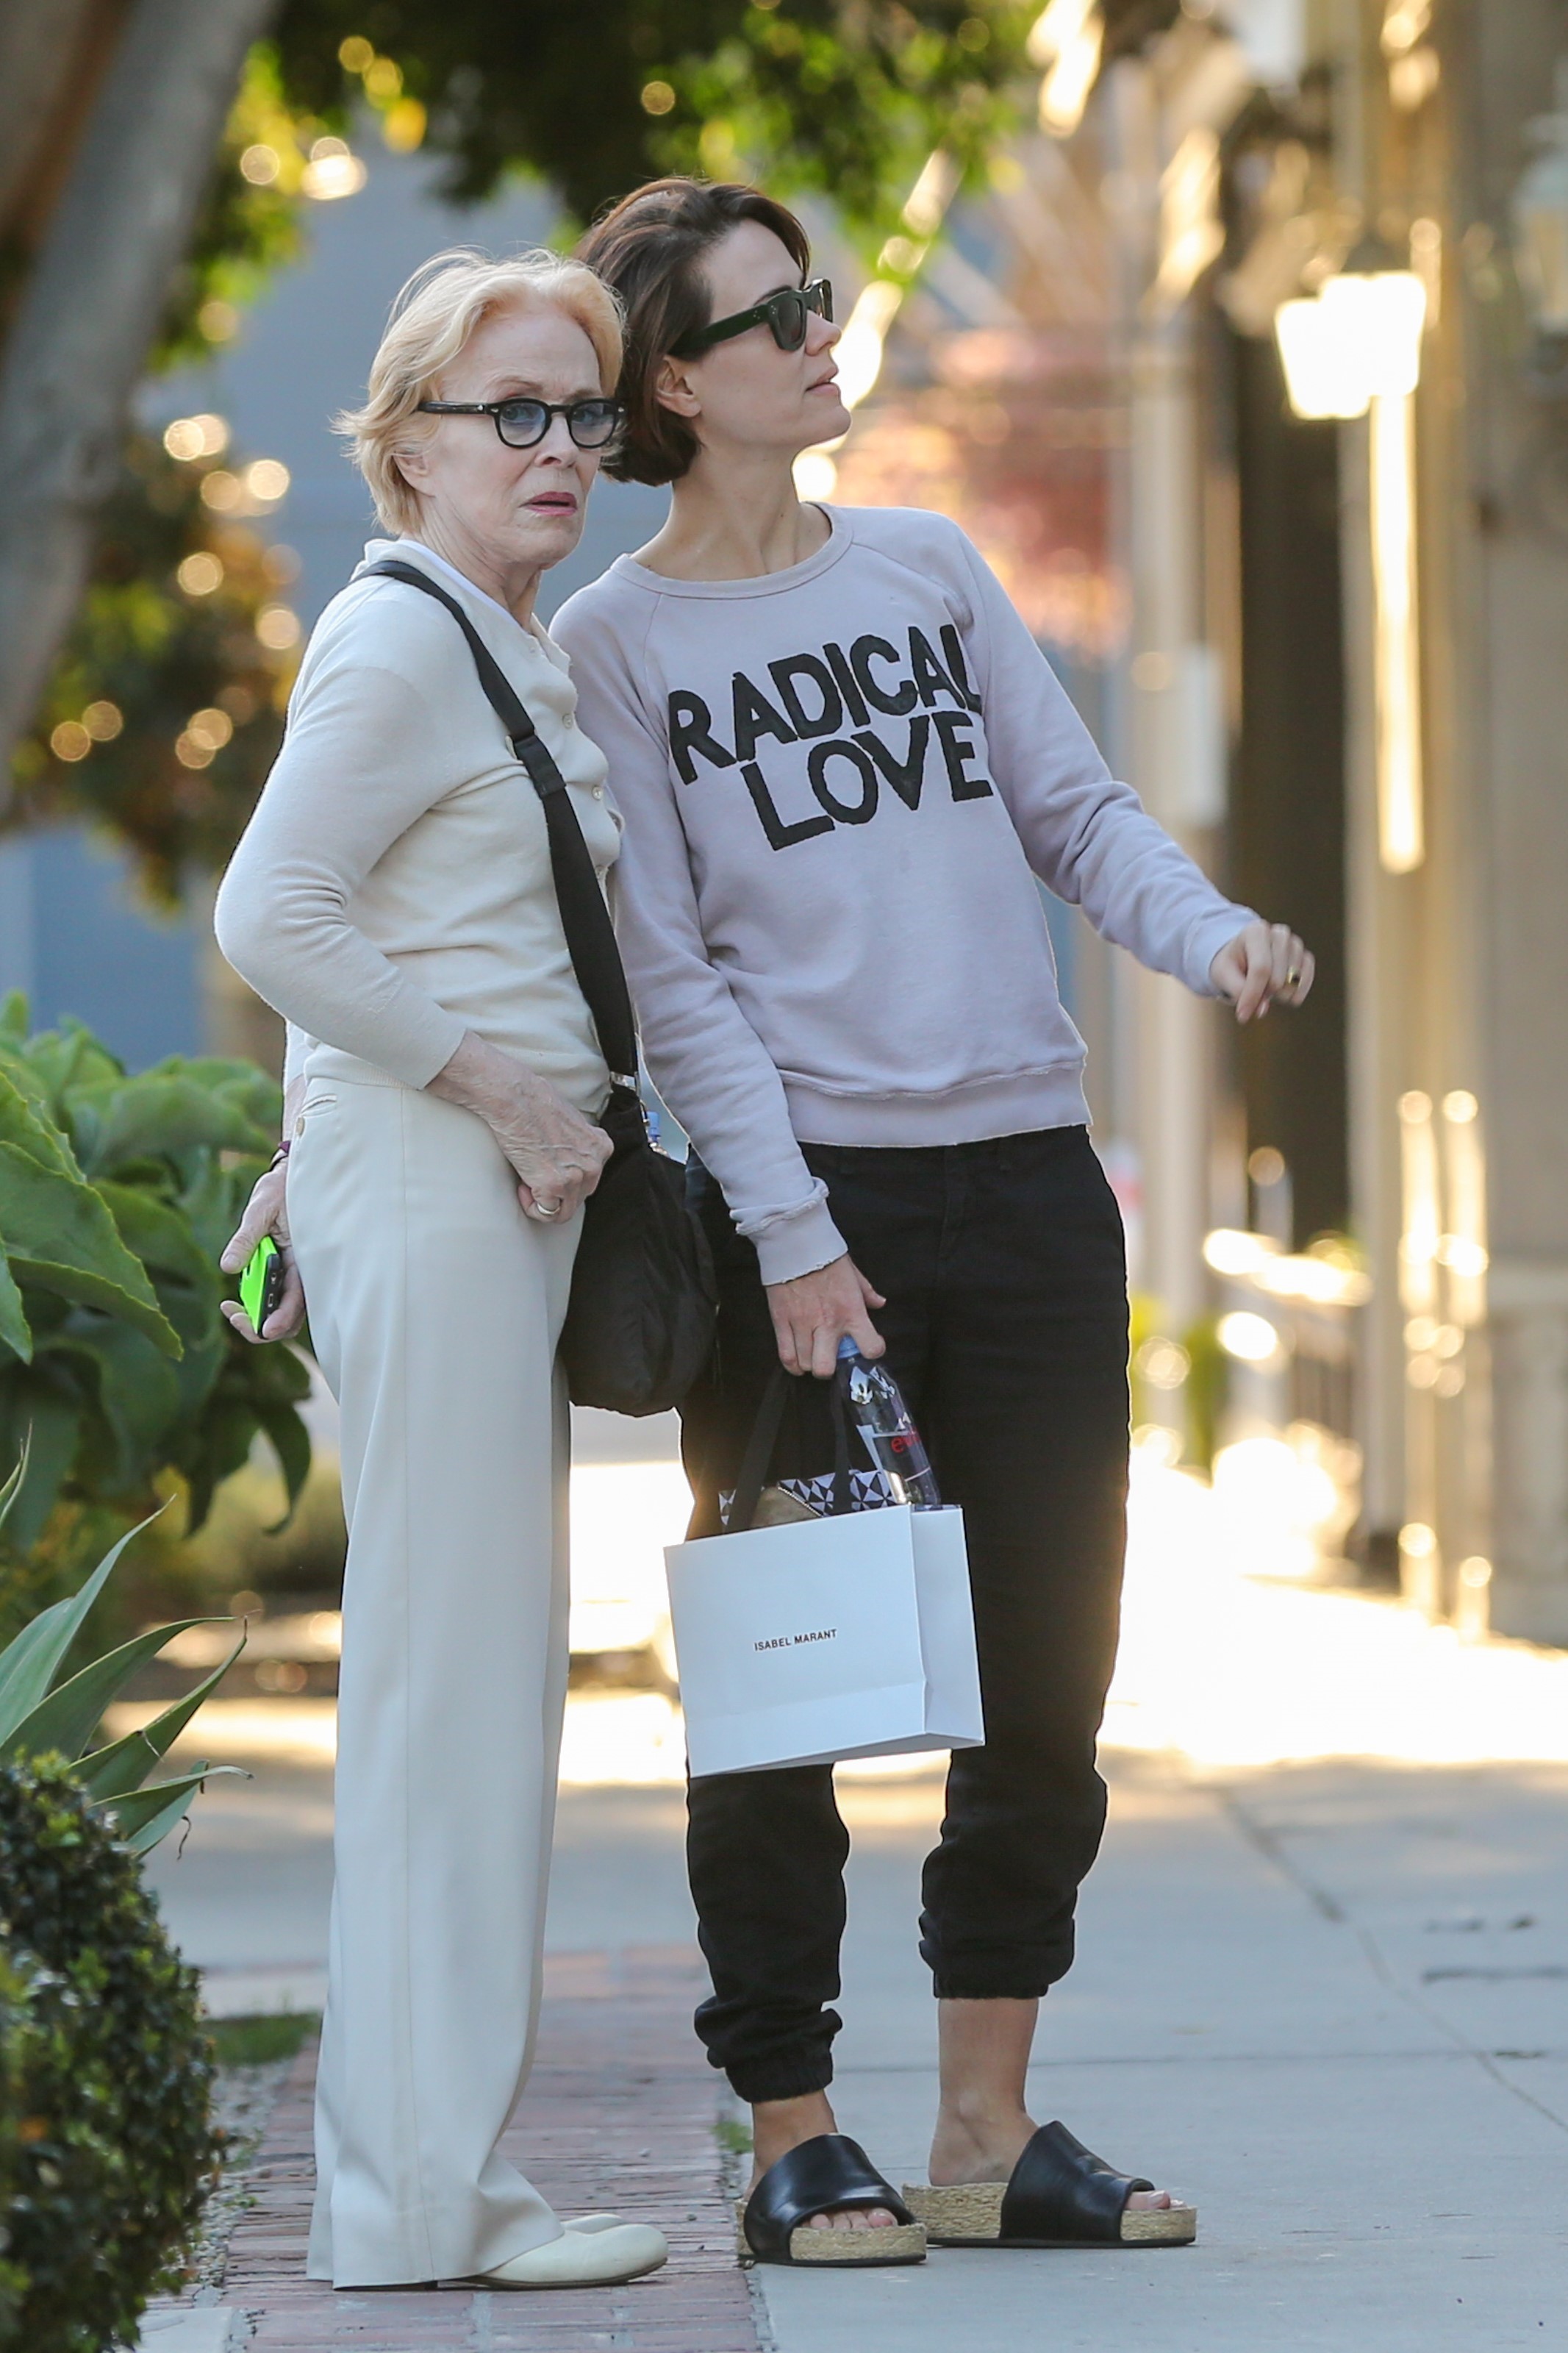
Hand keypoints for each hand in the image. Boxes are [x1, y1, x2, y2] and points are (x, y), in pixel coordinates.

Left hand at [219, 1162, 305, 1342]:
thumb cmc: (282, 1190)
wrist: (291, 1176)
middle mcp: (302, 1272)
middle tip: (233, 1314)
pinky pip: (274, 1297)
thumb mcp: (260, 1209)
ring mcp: (293, 1274)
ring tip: (231, 1307)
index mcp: (303, 1259)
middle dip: (262, 1326)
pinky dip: (257, 1303)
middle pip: (289, 1317)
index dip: (280, 1320)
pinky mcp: (284, 1271)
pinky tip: (238, 1297)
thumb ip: (245, 1239)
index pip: (296, 1302)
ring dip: (257, 1316)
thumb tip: (228, 1268)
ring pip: (281, 1311)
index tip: (261, 1329)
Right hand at [429, 1032, 611, 1221]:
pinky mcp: (554, 1186)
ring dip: (544, 1201)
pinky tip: (523, 1187)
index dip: (567, 1178)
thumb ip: (577, 1144)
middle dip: (557, 1191)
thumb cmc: (535, 1104)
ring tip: (527, 1182)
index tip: (549, 1167)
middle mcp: (593, 1164)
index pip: (590, 1179)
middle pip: (579, 1196)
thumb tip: (567, 1156)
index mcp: (601, 1148)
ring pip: (565, 1211)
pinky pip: (547, 1214)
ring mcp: (575, 1177)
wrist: (517, 1100)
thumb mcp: (572, 1123)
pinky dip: (532, 1206)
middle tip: (535, 1174)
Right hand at [765, 1254, 886, 1379]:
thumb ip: (867, 1292)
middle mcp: (827, 1323)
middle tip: (830, 1357)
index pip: (870, 1347)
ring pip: (804, 1363)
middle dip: (829, 1369)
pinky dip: (792, 1364)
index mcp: (851, 1311)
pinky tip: (797, 1361)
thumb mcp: (853, 1272)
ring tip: (813, 1355)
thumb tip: (879, 1303)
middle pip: (825, 1368)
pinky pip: (785, 1355)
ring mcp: (801, 1324)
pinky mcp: (781, 1321)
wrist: (794, 1242)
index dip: (872, 1350)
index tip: (868, 1346)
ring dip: (810, 1363)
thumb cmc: (825, 1255)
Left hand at [1210, 920, 1314, 1022]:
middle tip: (1250, 992)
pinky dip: (1296, 993)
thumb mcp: (1224, 976)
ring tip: (1263, 986)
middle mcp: (1280, 934)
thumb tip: (1263, 1010)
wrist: (1241, 956)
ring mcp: (1295, 944)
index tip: (1242, 1016)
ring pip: (1291, 982)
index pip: (1261, 969)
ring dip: (1277, 994)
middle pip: (1276, 979)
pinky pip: (1306, 979)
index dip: (1252, 995)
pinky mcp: (1305, 956)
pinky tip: (1287, 998)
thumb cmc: (1230, 965)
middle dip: (1262, 994)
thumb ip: (1239, 991)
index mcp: (1256, 931)